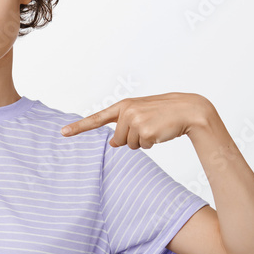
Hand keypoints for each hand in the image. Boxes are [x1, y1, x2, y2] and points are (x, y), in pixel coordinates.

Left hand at [60, 92, 209, 148]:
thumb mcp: (141, 114)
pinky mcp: (145, 131)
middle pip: (118, 140)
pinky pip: (142, 147)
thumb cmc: (165, 112)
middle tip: (149, 126)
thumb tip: (112, 144)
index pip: (97, 118)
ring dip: (143, 141)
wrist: (189, 110)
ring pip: (129, 145)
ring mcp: (135, 121)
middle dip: (132, 139)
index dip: (79, 127)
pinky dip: (152, 144)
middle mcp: (126, 111)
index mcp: (124, 105)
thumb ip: (124, 125)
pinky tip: (161, 132)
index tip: (63, 133)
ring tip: (156, 128)